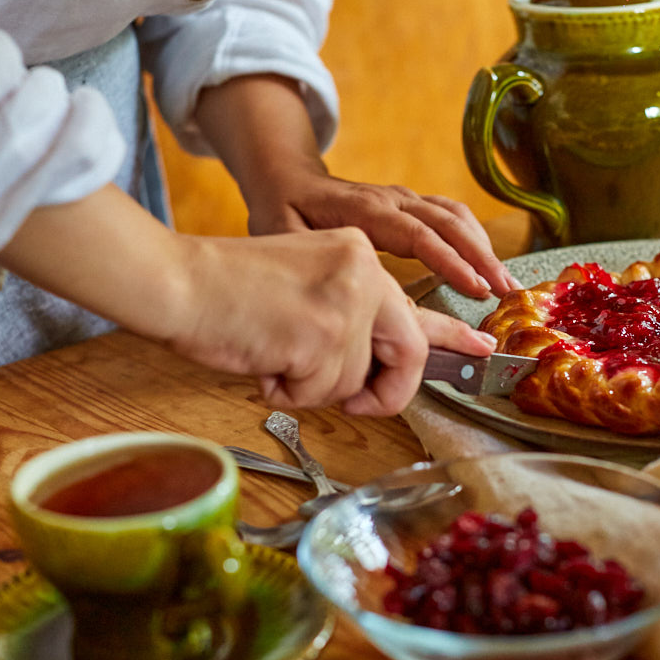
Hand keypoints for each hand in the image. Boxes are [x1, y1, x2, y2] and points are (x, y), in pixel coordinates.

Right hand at [0, 186, 493, 416]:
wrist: (179, 281)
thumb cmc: (225, 291)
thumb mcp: (304, 288)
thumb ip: (348, 319)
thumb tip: (377, 373)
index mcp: (358, 256)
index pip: (416, 302)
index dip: (450, 333)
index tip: (481, 348)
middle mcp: (364, 272)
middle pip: (409, 350)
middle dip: (388, 389)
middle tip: (362, 403)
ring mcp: (348, 302)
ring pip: (354, 380)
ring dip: (313, 386)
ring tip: (275, 356)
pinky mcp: (325, 333)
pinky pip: (322, 393)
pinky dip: (289, 392)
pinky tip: (264, 362)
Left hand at [193, 74, 521, 299]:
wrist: (287, 180)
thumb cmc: (283, 212)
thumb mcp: (281, 234)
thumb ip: (310, 257)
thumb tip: (348, 288)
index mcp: (363, 209)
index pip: (417, 235)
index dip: (450, 261)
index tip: (476, 287)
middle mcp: (391, 199)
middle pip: (447, 223)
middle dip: (481, 257)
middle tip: (506, 291)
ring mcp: (404, 198)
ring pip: (455, 215)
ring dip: (484, 246)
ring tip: (506, 282)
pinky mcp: (411, 204)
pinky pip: (452, 214)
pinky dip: (475, 237)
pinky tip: (487, 263)